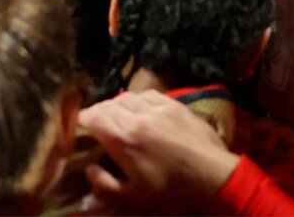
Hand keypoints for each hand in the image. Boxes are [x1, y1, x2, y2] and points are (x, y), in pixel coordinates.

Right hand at [78, 90, 238, 213]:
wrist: (214, 178)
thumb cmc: (172, 193)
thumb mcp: (134, 200)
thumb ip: (105, 186)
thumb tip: (89, 168)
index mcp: (124, 138)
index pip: (93, 117)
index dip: (82, 120)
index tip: (79, 127)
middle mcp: (137, 116)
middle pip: (108, 104)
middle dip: (97, 112)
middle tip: (96, 125)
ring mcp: (157, 107)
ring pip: (126, 96)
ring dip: (116, 105)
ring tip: (117, 117)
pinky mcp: (174, 104)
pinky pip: (148, 94)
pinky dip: (137, 99)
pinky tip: (139, 109)